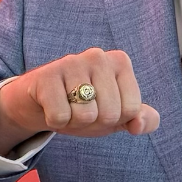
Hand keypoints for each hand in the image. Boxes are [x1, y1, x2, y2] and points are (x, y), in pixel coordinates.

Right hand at [0, 47, 159, 154]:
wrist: (39, 102)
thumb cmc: (82, 106)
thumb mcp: (117, 115)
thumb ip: (142, 119)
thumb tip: (138, 125)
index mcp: (120, 62)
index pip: (132, 109)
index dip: (115, 119)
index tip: (100, 107)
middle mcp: (98, 56)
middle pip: (110, 114)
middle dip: (94, 122)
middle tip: (79, 108)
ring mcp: (71, 62)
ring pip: (86, 116)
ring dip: (73, 122)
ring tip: (65, 107)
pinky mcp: (46, 75)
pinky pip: (61, 116)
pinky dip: (55, 122)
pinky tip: (50, 106)